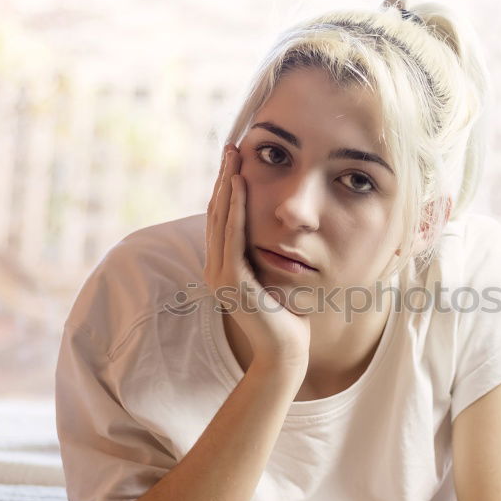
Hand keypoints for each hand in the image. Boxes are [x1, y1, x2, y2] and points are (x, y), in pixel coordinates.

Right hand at [205, 143, 310, 369]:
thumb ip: (266, 256)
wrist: (284, 352)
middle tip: (231, 147)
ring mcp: (220, 275)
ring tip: (234, 158)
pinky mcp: (232, 282)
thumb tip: (279, 232)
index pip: (221, 219)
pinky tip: (241, 186)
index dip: (226, 188)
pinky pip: (232, 237)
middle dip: (223, 178)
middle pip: (216, 213)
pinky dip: (235, 209)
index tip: (235, 161)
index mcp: (223, 267)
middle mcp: (215, 268)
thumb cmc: (285, 317)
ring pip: (220, 220)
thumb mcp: (272, 278)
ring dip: (226, 186)